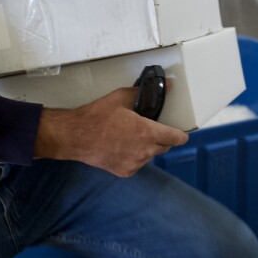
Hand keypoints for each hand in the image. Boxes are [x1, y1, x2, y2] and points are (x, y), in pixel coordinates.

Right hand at [33, 84, 188, 177]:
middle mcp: (144, 151)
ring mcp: (134, 164)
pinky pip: (136, 164)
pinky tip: (122, 148)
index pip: (176, 138)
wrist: (75, 136)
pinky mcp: (124, 172)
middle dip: (162, 139)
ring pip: (150, 156)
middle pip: (164, 147)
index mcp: (147, 133)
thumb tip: (167, 85)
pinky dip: (134, 157)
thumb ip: (144, 93)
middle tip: (151, 129)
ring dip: (147, 148)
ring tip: (131, 138)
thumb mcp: (120, 98)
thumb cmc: (97, 116)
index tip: (182, 133)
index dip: (181, 135)